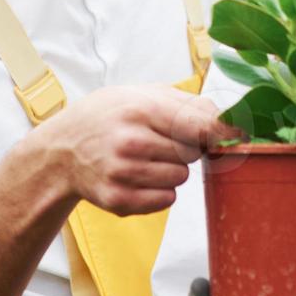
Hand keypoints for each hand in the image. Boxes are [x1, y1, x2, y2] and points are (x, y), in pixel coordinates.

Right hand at [32, 85, 239, 214]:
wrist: (60, 149)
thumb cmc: (109, 116)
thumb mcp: (141, 94)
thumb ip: (187, 104)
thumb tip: (229, 120)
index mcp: (140, 109)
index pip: (200, 127)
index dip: (220, 133)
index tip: (234, 135)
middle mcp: (131, 142)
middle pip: (193, 154)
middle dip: (185, 148)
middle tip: (159, 140)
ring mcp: (123, 174)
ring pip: (181, 178)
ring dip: (172, 170)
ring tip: (145, 157)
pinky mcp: (118, 201)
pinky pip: (166, 200)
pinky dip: (160, 190)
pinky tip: (138, 176)